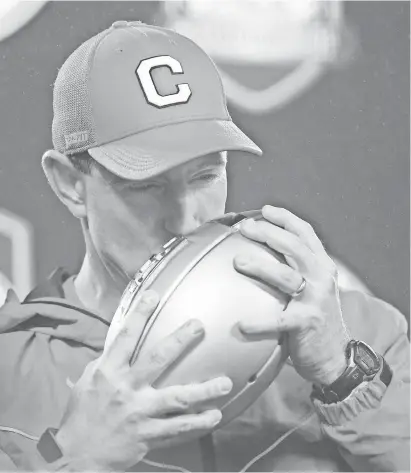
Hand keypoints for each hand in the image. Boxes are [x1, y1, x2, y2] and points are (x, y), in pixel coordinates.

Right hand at [55, 291, 231, 470]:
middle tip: (198, 326)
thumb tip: (125, 342)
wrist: (78, 453)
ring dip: (204, 391)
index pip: (125, 337)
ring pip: (177, 399)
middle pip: (157, 360)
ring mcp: (139, 413)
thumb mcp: (89, 380)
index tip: (154, 295)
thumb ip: (110, 361)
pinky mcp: (148, 435)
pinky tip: (215, 416)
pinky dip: (198, 423)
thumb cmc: (83, 413)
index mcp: (109, 372)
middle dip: (179, 341)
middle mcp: (126, 389)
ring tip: (226, 383)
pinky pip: (178, 429)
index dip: (139, 314)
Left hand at [234, 205, 350, 385]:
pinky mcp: (307, 322)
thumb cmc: (316, 318)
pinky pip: (279, 320)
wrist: (336, 356)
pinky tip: (241, 324)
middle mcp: (321, 277)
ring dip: (261, 266)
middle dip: (268, 233)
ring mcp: (315, 299)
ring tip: (238, 261)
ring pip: (286, 276)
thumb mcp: (313, 288)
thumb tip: (261, 253)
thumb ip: (296, 270)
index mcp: (322, 266)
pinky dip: (259, 321)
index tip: (265, 210)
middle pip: (294, 247)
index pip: (305, 233)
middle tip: (245, 228)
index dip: (286, 218)